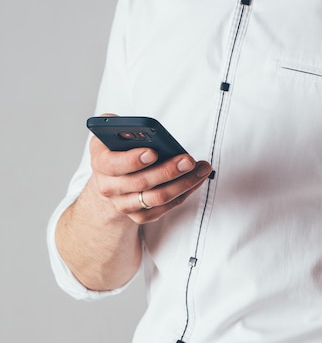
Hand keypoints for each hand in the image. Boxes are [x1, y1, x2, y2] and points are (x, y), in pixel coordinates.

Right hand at [89, 135, 212, 223]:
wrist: (110, 181)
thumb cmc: (116, 151)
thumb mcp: (112, 134)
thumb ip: (120, 126)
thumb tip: (140, 128)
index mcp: (100, 162)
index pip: (114, 164)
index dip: (133, 160)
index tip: (153, 152)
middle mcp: (109, 187)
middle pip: (141, 182)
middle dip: (168, 170)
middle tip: (188, 160)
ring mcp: (124, 204)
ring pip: (157, 198)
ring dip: (183, 183)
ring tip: (201, 169)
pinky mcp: (140, 216)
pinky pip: (166, 207)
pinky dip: (184, 193)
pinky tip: (197, 179)